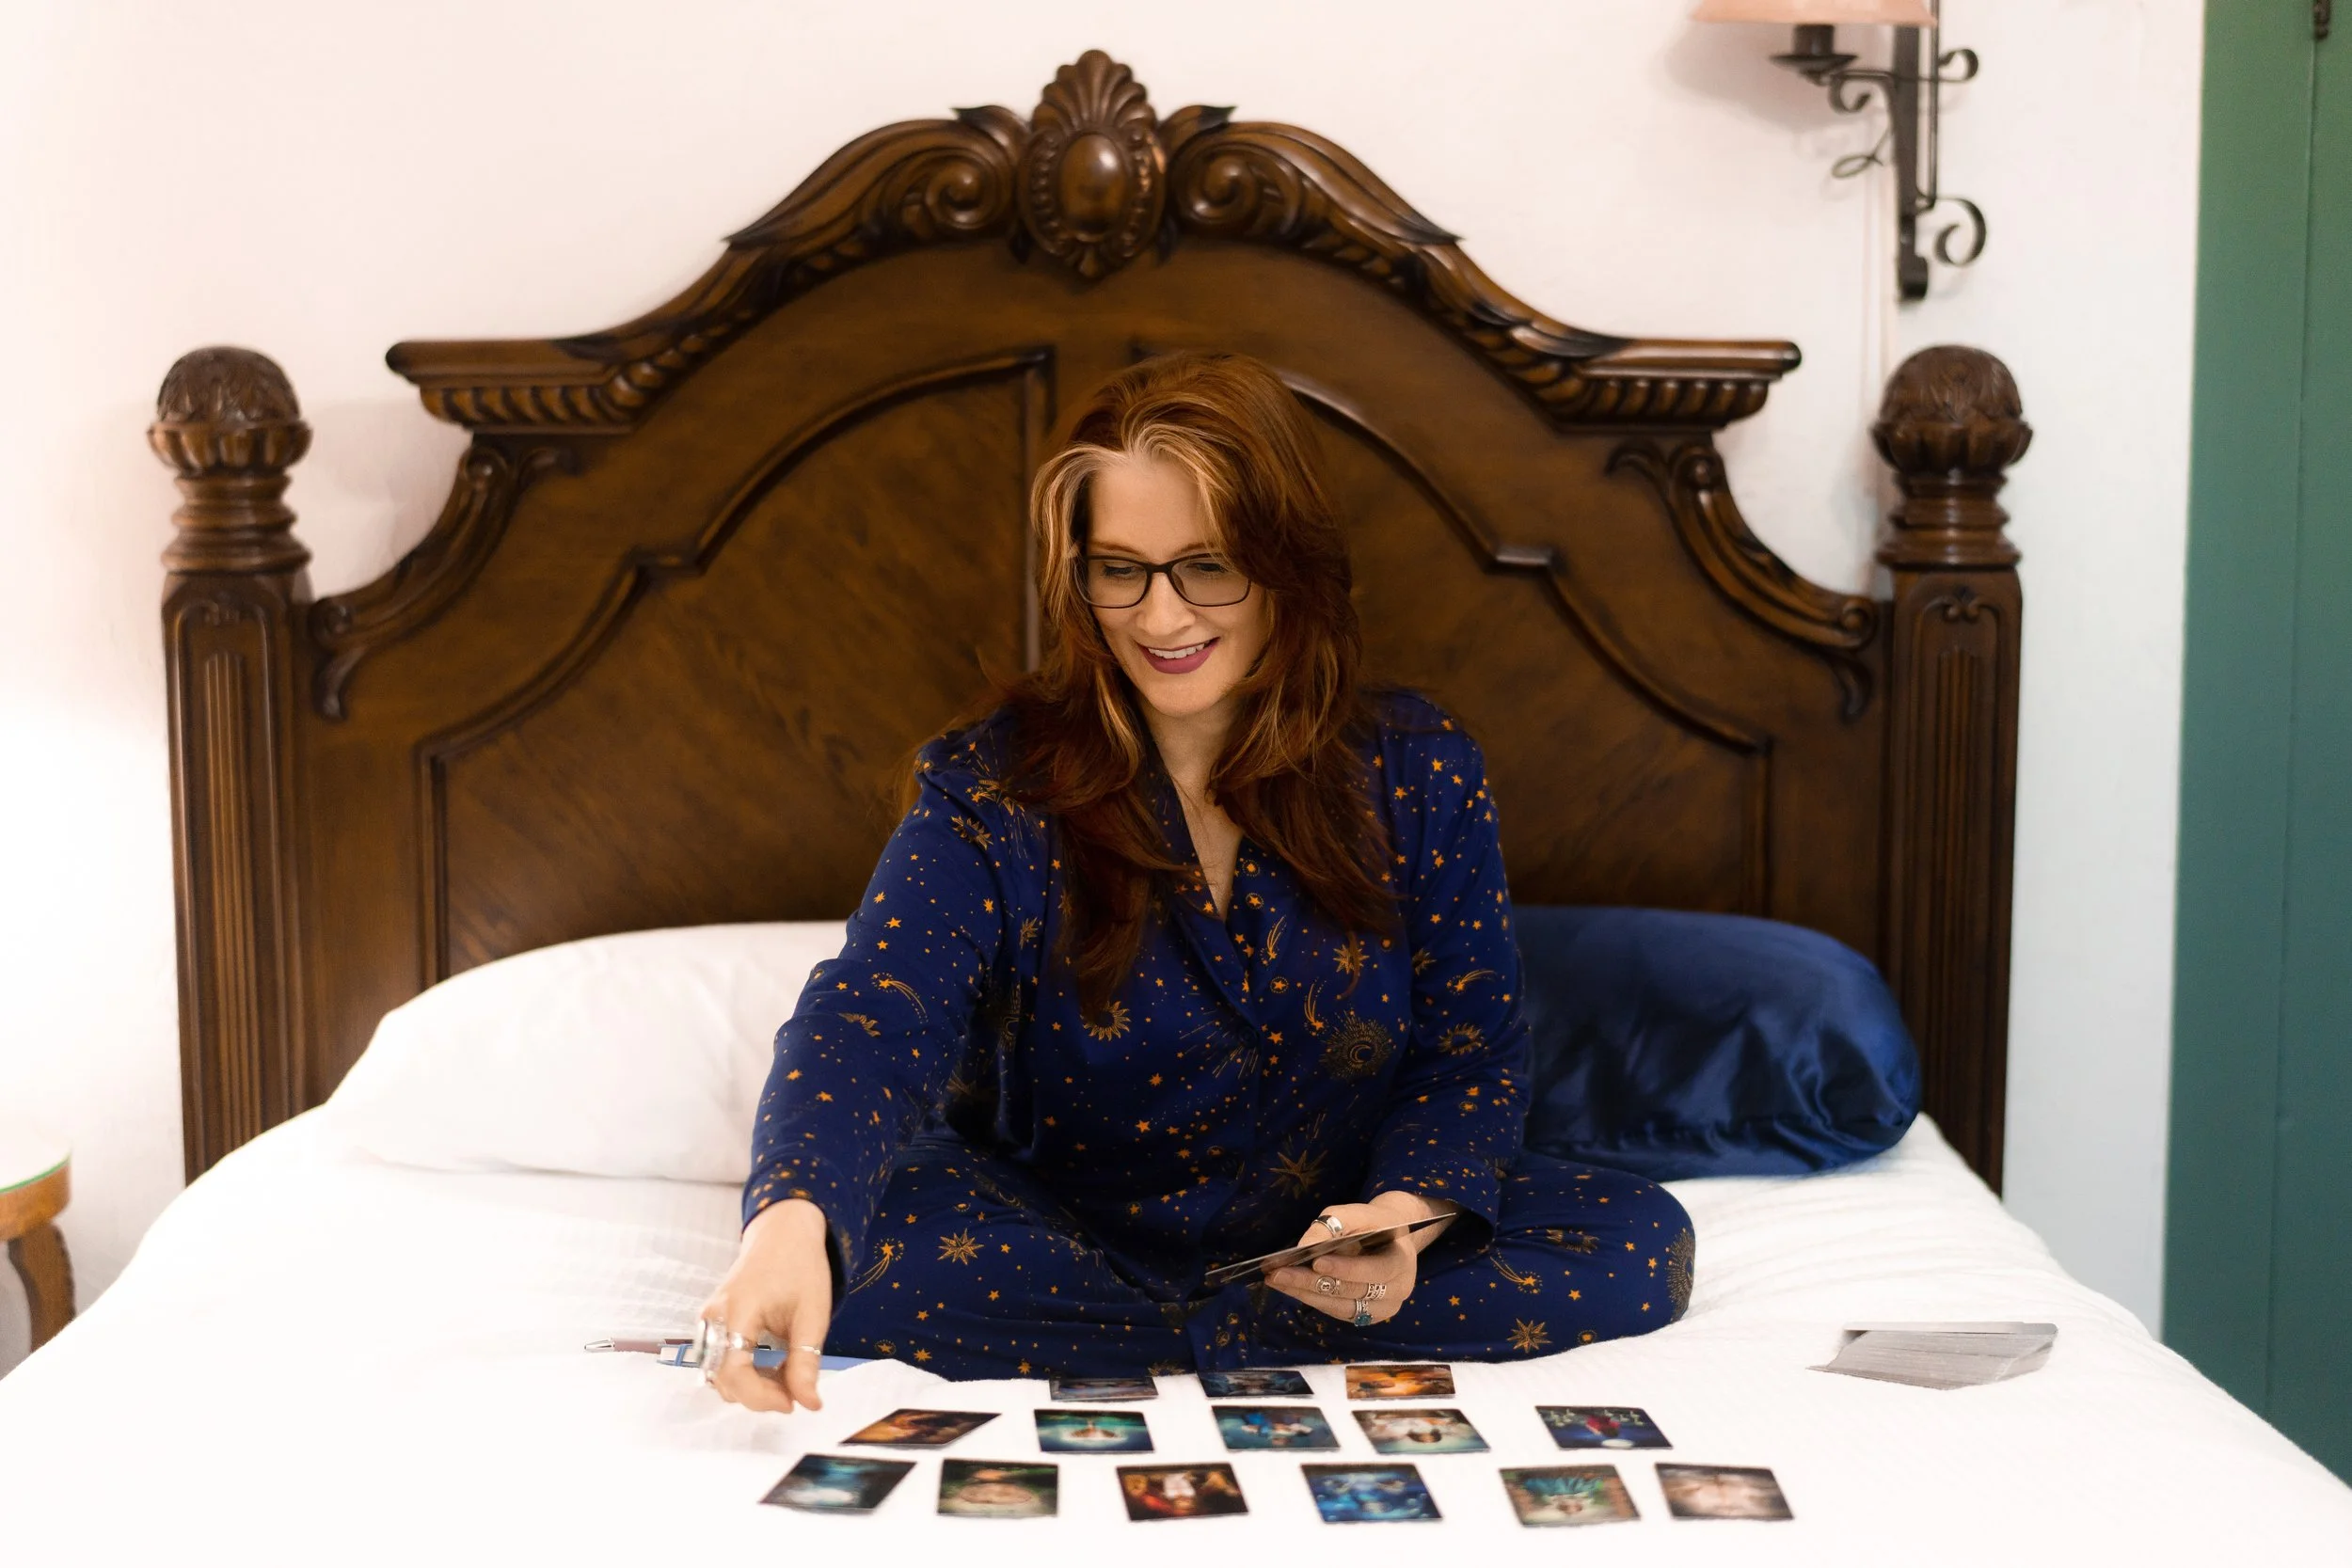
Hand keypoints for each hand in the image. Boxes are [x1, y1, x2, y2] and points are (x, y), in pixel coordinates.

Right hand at [698, 1198, 831, 1412]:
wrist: (783, 1234)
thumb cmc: (801, 1268)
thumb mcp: (812, 1315)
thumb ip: (805, 1362)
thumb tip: (809, 1405)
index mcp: (737, 1311)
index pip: (734, 1373)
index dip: (761, 1398)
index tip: (792, 1403)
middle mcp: (712, 1319)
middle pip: (723, 1379)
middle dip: (759, 1394)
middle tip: (795, 1388)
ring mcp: (707, 1322)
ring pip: (719, 1375)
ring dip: (751, 1387)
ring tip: (786, 1374)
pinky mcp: (710, 1325)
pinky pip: (720, 1362)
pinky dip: (744, 1374)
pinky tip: (771, 1365)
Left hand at [1264, 1192, 1453, 1325]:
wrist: (1390, 1238)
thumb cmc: (1370, 1222)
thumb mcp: (1355, 1214)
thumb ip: (1332, 1226)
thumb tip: (1303, 1247)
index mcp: (1402, 1262)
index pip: (1375, 1270)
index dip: (1346, 1268)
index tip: (1316, 1262)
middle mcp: (1398, 1291)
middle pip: (1352, 1291)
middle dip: (1312, 1282)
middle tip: (1279, 1274)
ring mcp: (1384, 1309)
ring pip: (1342, 1307)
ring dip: (1306, 1294)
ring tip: (1277, 1280)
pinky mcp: (1367, 1316)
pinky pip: (1338, 1313)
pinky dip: (1313, 1300)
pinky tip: (1290, 1288)